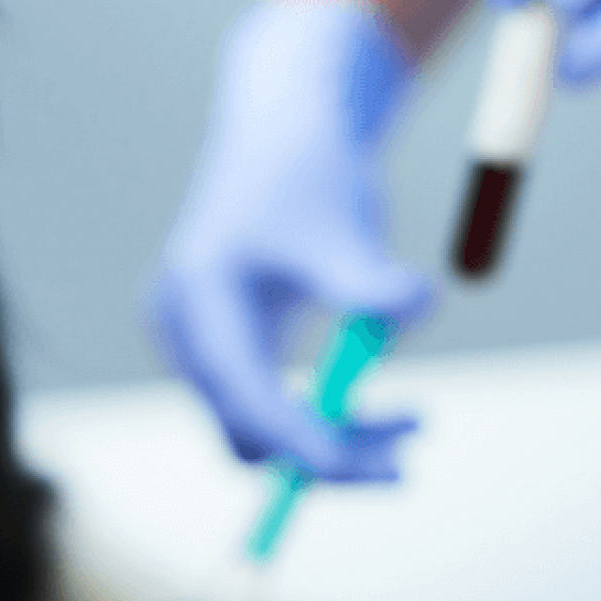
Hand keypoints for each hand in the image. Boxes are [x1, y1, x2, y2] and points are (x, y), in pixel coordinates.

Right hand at [147, 0, 432, 482]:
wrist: (281, 133)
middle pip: (246, 428)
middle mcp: (182, 326)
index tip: (367, 467)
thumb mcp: (345, 225)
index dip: (302, 440)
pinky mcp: (217, 347)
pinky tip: (370, 396)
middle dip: (328, 449)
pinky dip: (318, 415)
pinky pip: (262, 407)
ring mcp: (192, 341)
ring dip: (331, 436)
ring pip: (258, 426)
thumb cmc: (310, 174)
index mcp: (201, 291)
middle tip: (411, 444)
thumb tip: (418, 307)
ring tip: (413, 419)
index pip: (244, 392)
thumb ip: (370, 275)